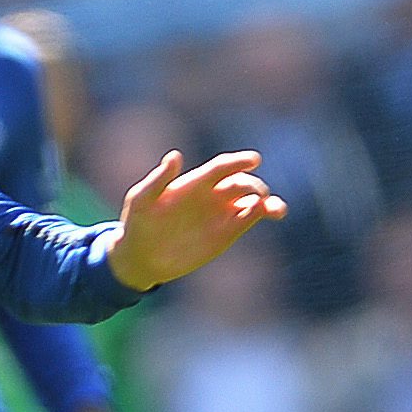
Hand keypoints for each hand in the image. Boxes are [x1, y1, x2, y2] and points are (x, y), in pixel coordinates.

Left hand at [104, 150, 287, 290]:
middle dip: (254, 186)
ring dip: (268, 201)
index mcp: (194, 183)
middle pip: (242, 183)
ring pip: (254, 200)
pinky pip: (250, 218)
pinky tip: (267, 213)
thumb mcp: (141, 200)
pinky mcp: (228, 232)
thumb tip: (175, 155)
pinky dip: (263, 213)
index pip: (221, 167)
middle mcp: (212, 195)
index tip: (254, 160)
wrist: (142, 256)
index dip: (238, 161)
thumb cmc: (138, 224)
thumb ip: (158, 179)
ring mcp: (222, 213)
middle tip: (256, 195)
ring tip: (274, 209)